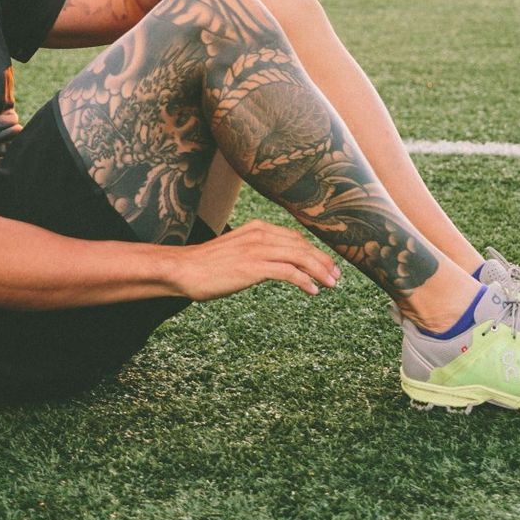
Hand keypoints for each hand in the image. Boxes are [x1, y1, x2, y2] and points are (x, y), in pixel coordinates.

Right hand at [167, 220, 341, 300]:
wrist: (183, 269)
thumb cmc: (206, 264)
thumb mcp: (235, 251)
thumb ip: (255, 252)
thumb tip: (271, 265)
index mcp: (257, 228)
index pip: (295, 238)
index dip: (314, 251)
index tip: (326, 264)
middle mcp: (260, 235)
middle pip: (302, 246)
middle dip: (323, 261)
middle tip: (337, 276)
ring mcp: (257, 250)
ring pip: (299, 257)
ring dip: (319, 271)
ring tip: (331, 284)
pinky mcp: (253, 267)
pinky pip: (287, 272)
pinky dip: (304, 281)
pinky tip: (313, 291)